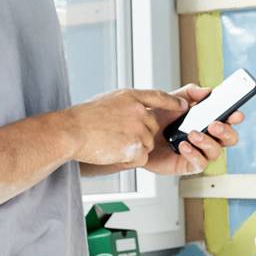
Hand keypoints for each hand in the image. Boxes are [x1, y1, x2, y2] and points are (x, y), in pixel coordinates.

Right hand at [66, 88, 188, 166]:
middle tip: (117, 136)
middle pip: (153, 127)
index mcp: (130, 96)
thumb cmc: (83, 119)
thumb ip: (126, 105)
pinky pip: (142, 157)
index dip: (172, 101)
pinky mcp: (137, 146)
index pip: (158, 96)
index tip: (184, 105)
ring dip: (134, 148)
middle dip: (141, 135)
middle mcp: (138, 111)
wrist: (71, 132)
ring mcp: (139, 128)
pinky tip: (113, 152)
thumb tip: (140, 111)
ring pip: (148, 144)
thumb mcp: (108, 100)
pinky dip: (129, 159)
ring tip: (111, 143)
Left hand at [144, 83, 245, 174]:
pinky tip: (184, 145)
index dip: (235, 117)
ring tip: (192, 134)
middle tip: (215, 124)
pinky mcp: (188, 165)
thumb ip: (189, 92)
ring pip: (216, 152)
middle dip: (226, 131)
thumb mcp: (172, 100)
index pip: (229, 120)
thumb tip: (206, 91)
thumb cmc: (157, 119)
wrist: (138, 134)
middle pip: (230, 139)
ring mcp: (200, 152)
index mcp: (208, 120)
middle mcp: (208, 138)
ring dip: (207, 142)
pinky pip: (200, 163)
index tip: (235, 114)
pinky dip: (194, 154)